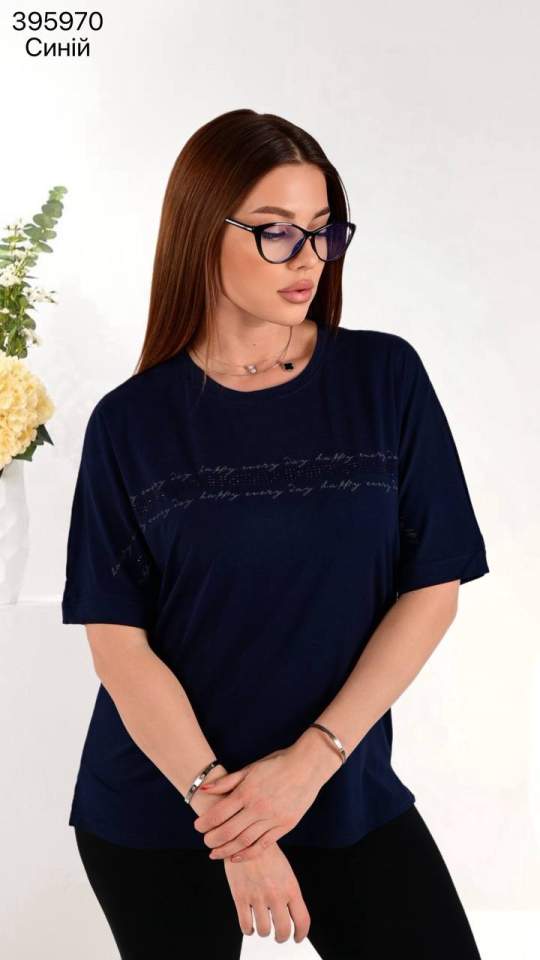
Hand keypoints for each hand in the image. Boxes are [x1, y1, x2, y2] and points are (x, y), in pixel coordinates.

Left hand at [192, 739, 339, 860]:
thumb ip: (227, 781)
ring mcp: (272, 818)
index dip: (204, 823)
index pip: (218, 813)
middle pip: (228, 831)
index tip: (197, 827)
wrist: (307, 766)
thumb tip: (204, 789)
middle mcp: (258, 807)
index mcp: (247, 791)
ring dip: (226, 850)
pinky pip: (263, 845)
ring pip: (244, 841)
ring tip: (215, 853)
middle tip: (205, 842)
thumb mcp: (250, 768)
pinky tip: (236, 856)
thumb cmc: (277, 764)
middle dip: (212, 840)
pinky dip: (248, 854)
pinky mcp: (284, 826)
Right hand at [224, 841, 310, 942]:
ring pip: (264, 931)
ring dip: (264, 932)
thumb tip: (293, 917)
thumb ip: (290, 893)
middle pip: (283, 931)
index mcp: (291, 887)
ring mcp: (257, 897)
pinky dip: (249, 930)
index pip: (302, 921)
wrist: (246, 837)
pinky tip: (250, 925)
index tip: (297, 937)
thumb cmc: (267, 854)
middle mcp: (276, 895)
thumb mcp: (286, 871)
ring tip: (263, 927)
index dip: (301, 934)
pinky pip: (245, 926)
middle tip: (279, 936)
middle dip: (282, 938)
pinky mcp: (240, 897)